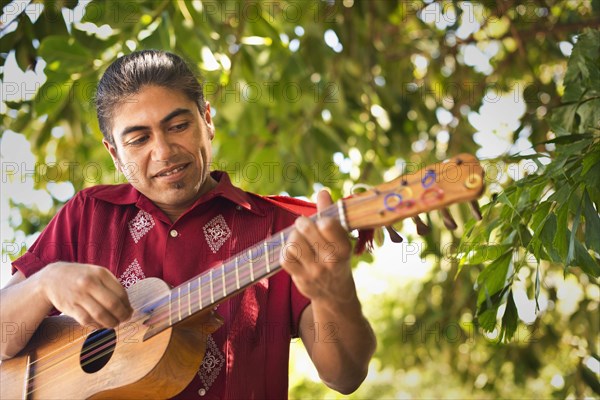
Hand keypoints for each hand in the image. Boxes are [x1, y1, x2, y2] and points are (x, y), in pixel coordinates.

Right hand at [38, 262, 132, 328]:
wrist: (52, 278)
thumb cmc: (81, 277)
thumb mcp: (97, 273)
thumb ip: (112, 286)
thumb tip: (127, 306)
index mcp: (100, 273)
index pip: (120, 292)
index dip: (127, 305)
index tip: (129, 310)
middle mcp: (89, 283)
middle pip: (112, 304)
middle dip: (122, 315)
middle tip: (125, 319)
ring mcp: (79, 295)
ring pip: (100, 314)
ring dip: (111, 323)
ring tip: (115, 323)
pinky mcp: (70, 307)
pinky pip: (87, 321)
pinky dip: (97, 325)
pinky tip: (101, 324)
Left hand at [281, 190, 355, 304]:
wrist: (336, 295)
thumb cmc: (337, 259)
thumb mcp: (340, 239)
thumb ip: (330, 215)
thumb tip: (323, 192)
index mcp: (344, 247)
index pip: (328, 224)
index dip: (321, 219)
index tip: (321, 222)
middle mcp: (330, 260)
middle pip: (306, 229)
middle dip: (302, 223)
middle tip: (303, 225)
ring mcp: (315, 272)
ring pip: (293, 243)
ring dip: (293, 237)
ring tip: (298, 238)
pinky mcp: (301, 279)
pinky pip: (285, 258)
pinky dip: (286, 251)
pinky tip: (293, 251)